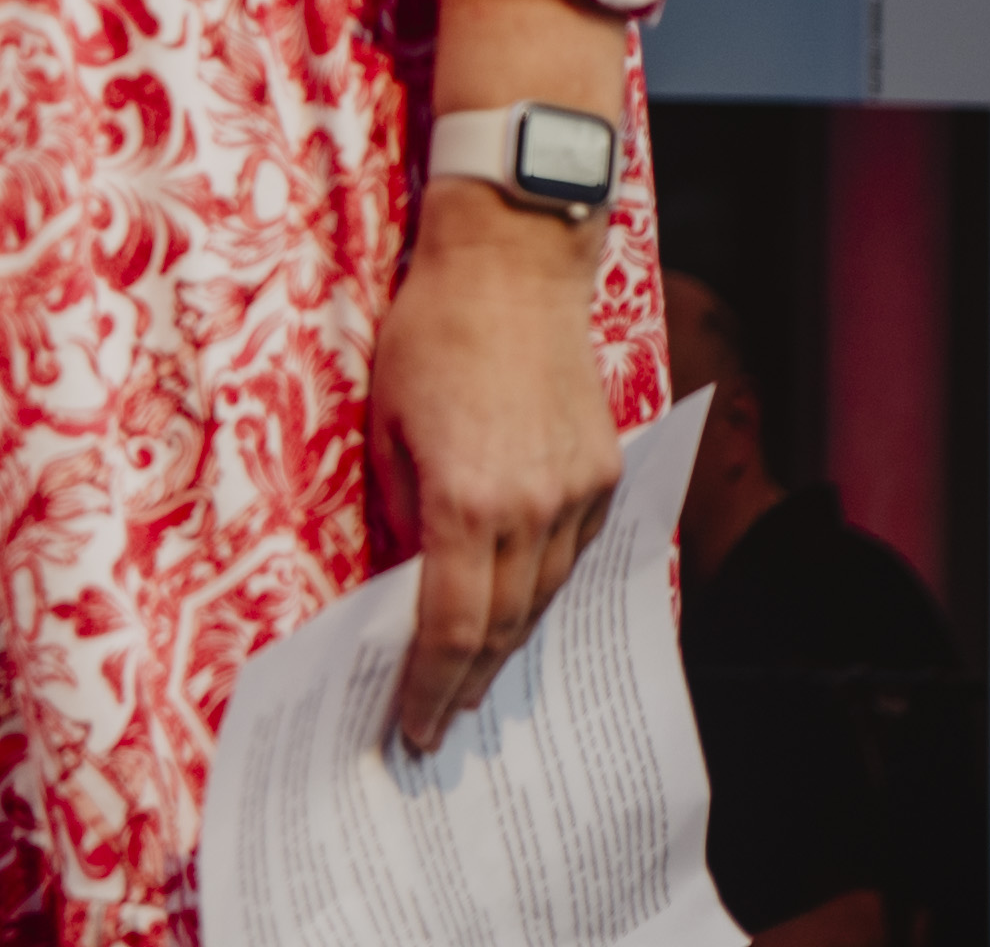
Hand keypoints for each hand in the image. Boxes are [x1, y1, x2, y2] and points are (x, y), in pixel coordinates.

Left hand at [366, 186, 626, 751]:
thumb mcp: (384, 422)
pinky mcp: (605, 472)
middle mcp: (532, 508)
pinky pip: (575, 552)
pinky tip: (520, 604)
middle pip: (504, 625)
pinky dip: (544, 586)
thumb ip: (398, 507)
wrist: (513, 262)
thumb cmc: (430, 331)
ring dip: (509, 642)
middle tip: (439, 722)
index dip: (429, 685)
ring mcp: (578, 492)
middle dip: (467, 680)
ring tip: (475, 677)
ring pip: (546, 596)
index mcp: (466, 499)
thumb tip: (405, 575)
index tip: (413, 728)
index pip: (450, 626)